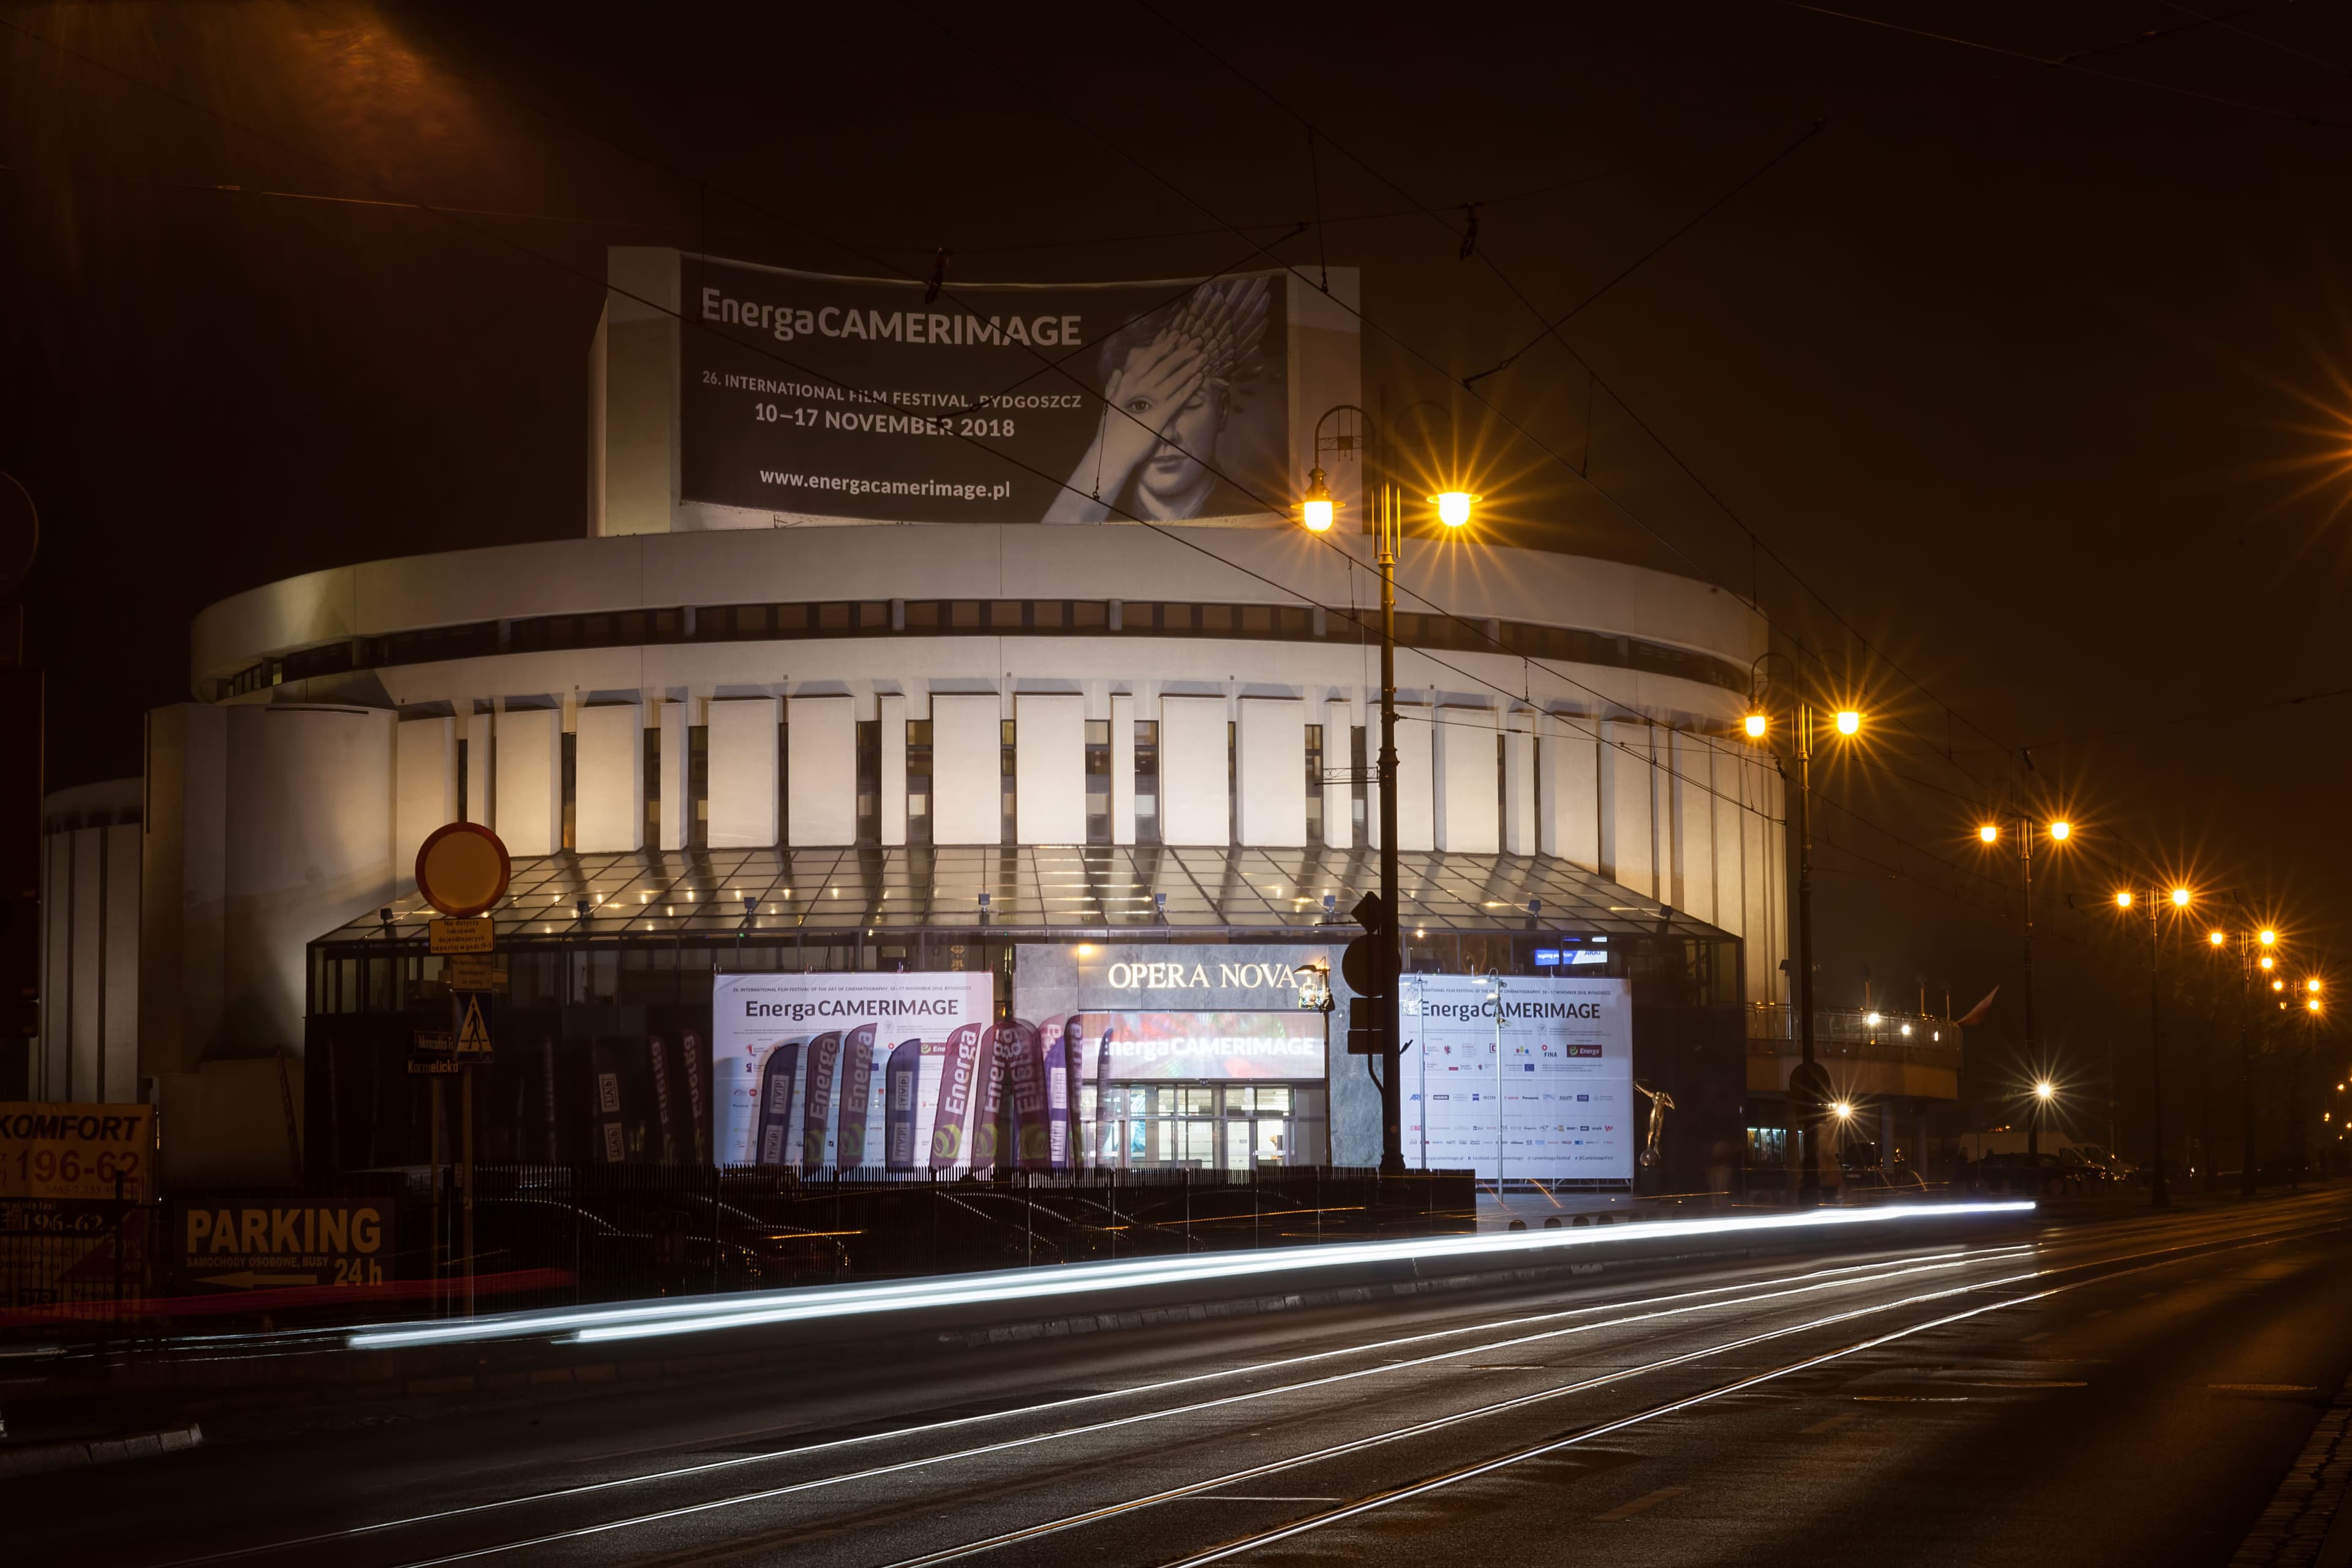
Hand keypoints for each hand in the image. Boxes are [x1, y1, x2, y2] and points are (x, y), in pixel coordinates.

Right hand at [1096, 331, 1203, 484]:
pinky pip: (1178, 397)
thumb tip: (1117, 372)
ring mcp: (1150, 399)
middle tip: (1196, 343)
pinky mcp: (1160, 415)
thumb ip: (1112, 387)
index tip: (1174, 336)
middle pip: (1164, 365)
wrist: (1111, 453)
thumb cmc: (1109, 431)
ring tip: (1203, 357)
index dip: (1162, 346)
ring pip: (1174, 378)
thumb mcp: (1108, 404)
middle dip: (1182, 353)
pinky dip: (1190, 386)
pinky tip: (1200, 378)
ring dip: (1190, 366)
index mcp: (1126, 382)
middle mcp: (1138, 386)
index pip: (1147, 359)